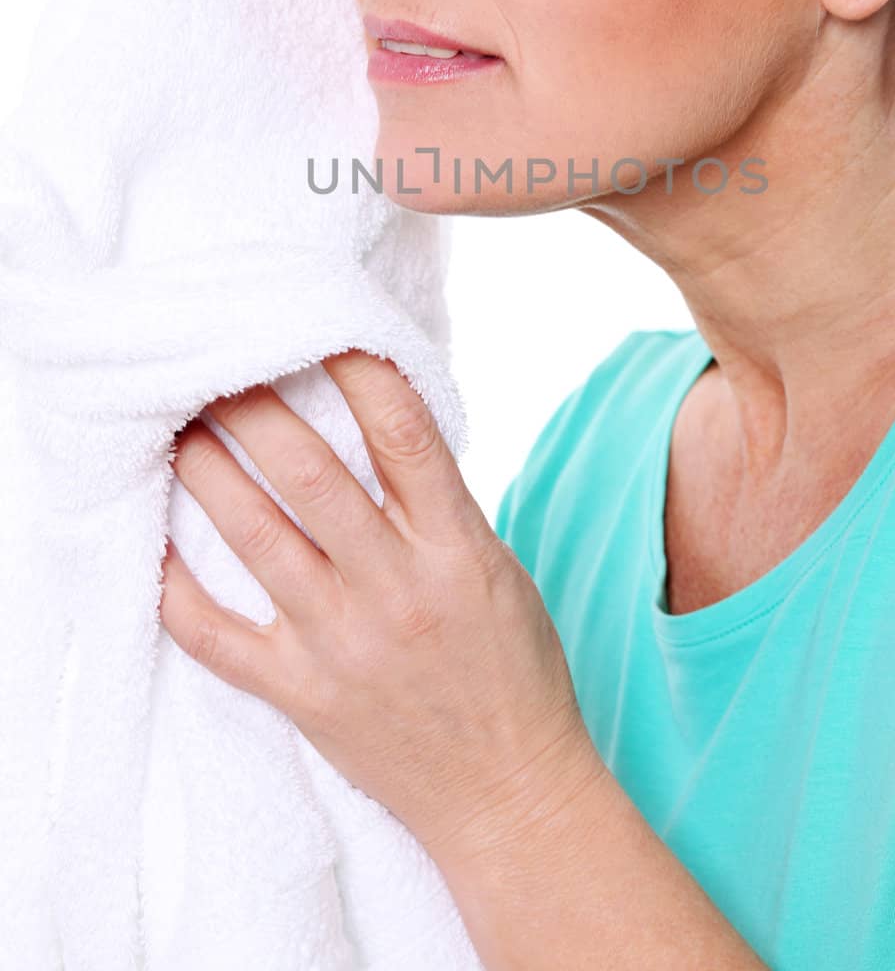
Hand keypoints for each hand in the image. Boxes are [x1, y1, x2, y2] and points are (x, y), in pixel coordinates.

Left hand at [158, 348, 606, 860]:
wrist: (508, 792)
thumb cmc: (512, 670)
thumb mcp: (496, 568)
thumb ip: (438, 504)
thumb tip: (381, 426)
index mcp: (456, 549)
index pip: (404, 435)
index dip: (360, 372)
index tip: (322, 331)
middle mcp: (396, 589)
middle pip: (312, 475)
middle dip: (258, 410)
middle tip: (223, 369)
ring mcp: (343, 644)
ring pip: (256, 537)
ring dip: (209, 473)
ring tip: (182, 430)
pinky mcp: (302, 694)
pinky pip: (217, 636)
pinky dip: (175, 589)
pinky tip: (153, 542)